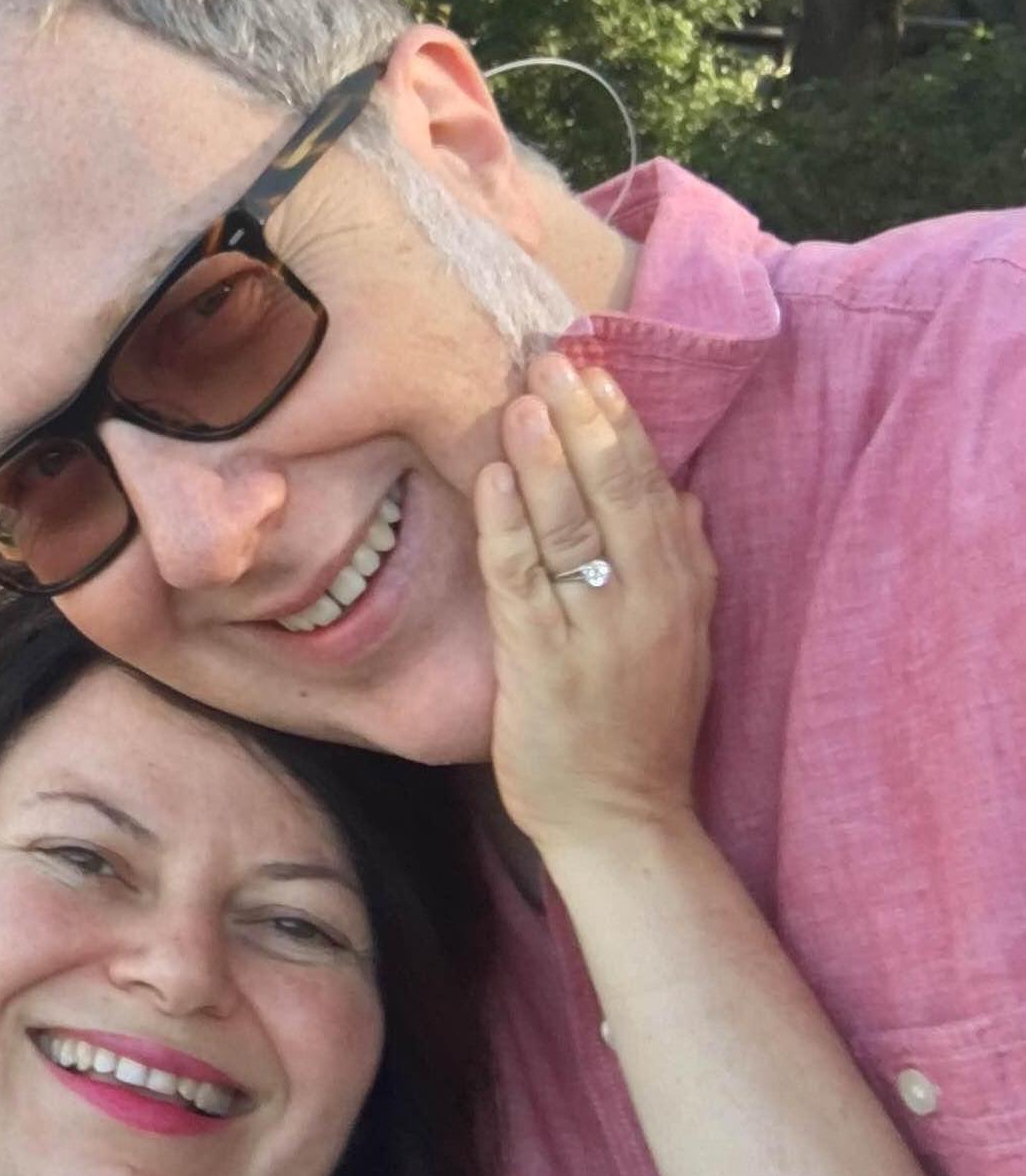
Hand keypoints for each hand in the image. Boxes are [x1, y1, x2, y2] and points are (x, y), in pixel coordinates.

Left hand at [472, 354, 716, 860]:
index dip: (623, 422)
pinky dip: (508, 525)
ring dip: (544, 457)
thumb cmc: (641, 721)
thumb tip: (686, 494)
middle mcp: (647, 600)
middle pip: (617, 491)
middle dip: (584, 419)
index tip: (595, 366)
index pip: (653, 485)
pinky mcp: (544, 661)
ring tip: (522, 399)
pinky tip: (491, 481)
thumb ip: (684, 563)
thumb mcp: (684, 636)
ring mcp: (596, 630)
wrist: (620, 816)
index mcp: (682, 586)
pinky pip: (522, 580)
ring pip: (570, 526)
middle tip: (554, 359)